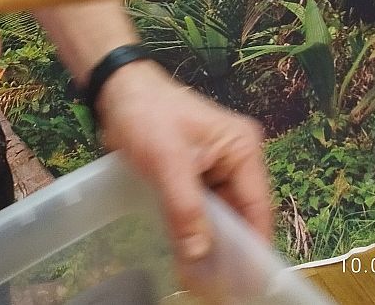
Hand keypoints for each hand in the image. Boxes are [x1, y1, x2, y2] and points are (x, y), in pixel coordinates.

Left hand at [94, 61, 271, 283]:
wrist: (117, 90)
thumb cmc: (146, 115)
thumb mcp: (167, 162)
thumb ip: (185, 209)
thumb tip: (200, 256)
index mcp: (243, 149)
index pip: (257, 207)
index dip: (253, 246)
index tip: (247, 282)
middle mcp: (237, 159)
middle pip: (241, 214)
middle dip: (230, 251)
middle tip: (218, 287)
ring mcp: (216, 167)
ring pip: (220, 216)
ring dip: (211, 245)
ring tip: (201, 280)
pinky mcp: (195, 175)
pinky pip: (201, 210)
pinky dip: (195, 232)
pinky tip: (187, 258)